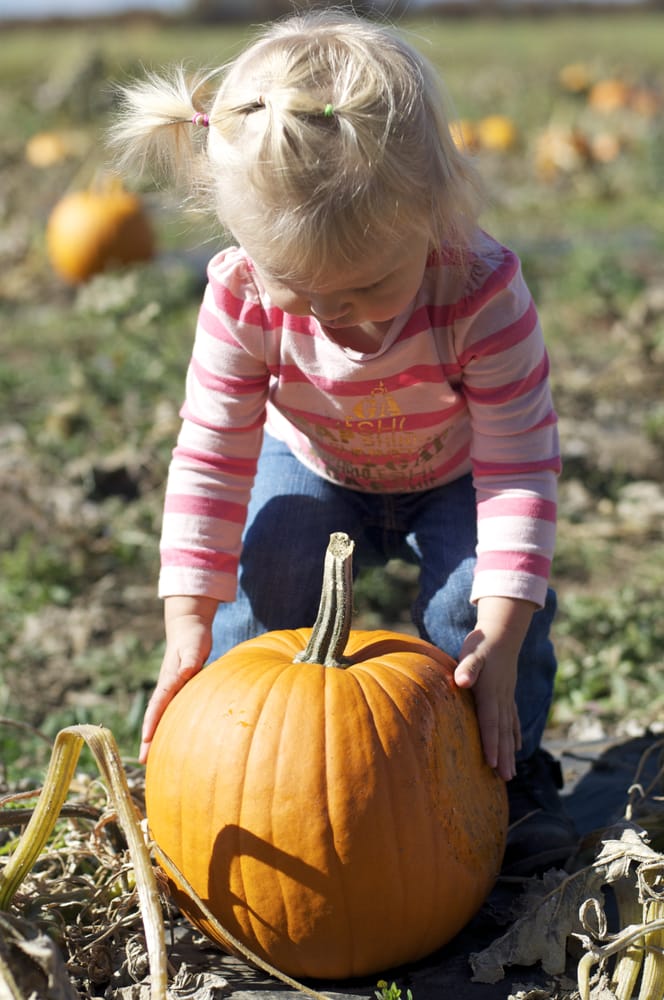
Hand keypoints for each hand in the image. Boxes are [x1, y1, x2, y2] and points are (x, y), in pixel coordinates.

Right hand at [139, 595, 217, 762]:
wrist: (189, 628)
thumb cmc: (193, 638)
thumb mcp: (193, 647)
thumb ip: (190, 660)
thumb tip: (186, 672)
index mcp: (169, 679)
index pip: (158, 704)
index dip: (152, 721)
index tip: (146, 739)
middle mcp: (167, 687)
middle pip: (156, 716)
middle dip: (149, 738)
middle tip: (143, 761)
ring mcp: (172, 690)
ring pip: (162, 716)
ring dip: (157, 736)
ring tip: (152, 760)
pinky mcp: (179, 691)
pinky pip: (172, 712)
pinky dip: (169, 727)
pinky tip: (171, 740)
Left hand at [453, 596, 535, 780]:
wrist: (503, 632)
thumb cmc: (482, 643)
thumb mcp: (471, 653)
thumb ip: (467, 668)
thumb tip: (461, 681)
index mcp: (490, 692)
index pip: (490, 722)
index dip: (491, 744)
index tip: (492, 764)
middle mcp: (501, 699)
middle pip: (502, 732)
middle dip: (504, 756)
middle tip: (505, 779)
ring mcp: (507, 698)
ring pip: (509, 729)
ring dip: (510, 751)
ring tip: (511, 773)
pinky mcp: (508, 694)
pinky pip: (513, 719)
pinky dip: (515, 734)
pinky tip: (517, 746)